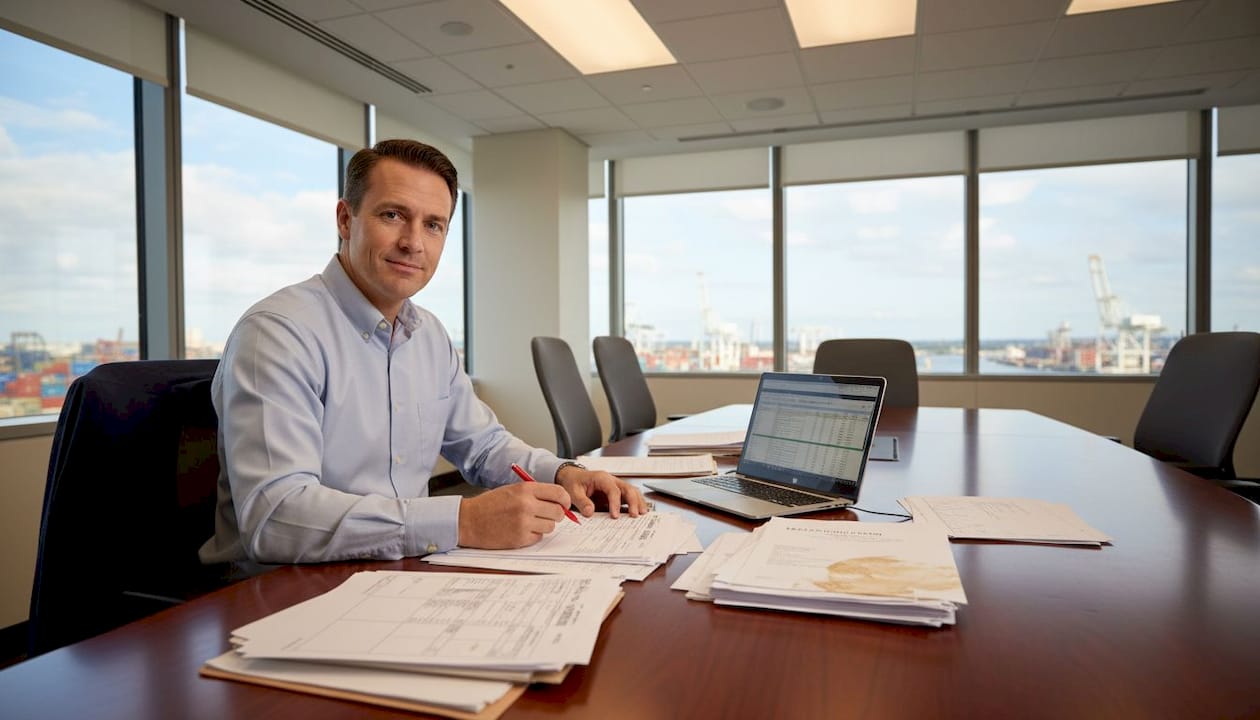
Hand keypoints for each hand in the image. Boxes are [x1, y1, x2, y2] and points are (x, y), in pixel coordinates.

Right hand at [457, 482, 572, 548]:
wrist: (468, 520)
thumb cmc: (489, 504)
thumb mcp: (513, 490)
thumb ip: (535, 493)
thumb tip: (559, 501)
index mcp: (526, 489)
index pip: (559, 493)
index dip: (565, 500)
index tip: (564, 504)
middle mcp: (527, 505)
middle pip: (558, 512)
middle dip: (556, 515)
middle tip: (547, 515)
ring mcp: (524, 523)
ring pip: (550, 526)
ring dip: (544, 526)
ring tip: (529, 522)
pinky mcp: (520, 538)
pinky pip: (538, 538)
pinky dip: (533, 535)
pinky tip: (520, 530)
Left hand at [556, 466, 649, 518]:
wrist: (573, 477)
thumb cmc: (574, 482)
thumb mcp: (573, 492)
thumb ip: (581, 502)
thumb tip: (590, 512)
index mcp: (601, 478)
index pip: (613, 489)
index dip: (615, 503)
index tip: (615, 516)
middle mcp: (611, 480)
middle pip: (627, 488)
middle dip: (633, 501)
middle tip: (634, 515)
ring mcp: (616, 486)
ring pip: (631, 491)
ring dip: (638, 502)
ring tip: (642, 513)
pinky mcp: (617, 493)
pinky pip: (629, 496)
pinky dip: (636, 503)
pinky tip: (639, 511)